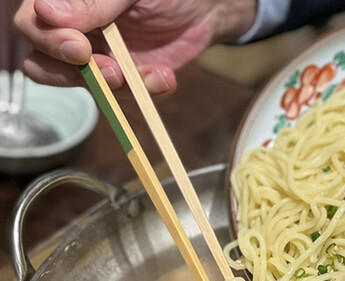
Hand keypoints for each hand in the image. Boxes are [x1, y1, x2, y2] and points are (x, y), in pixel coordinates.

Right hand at [14, 0, 256, 95]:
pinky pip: (122, 99)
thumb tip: (46, 11)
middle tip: (114, 72)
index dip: (49, 40)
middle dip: (77, 75)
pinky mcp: (123, 81)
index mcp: (66, 1)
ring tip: (151, 76)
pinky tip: (166, 77)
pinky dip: (145, 93)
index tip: (80, 48)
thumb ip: (93, 0)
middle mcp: (72, 30)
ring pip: (84, 88)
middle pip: (42, 63)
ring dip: (117, 89)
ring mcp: (96, 58)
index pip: (32, 22)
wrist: (204, 8)